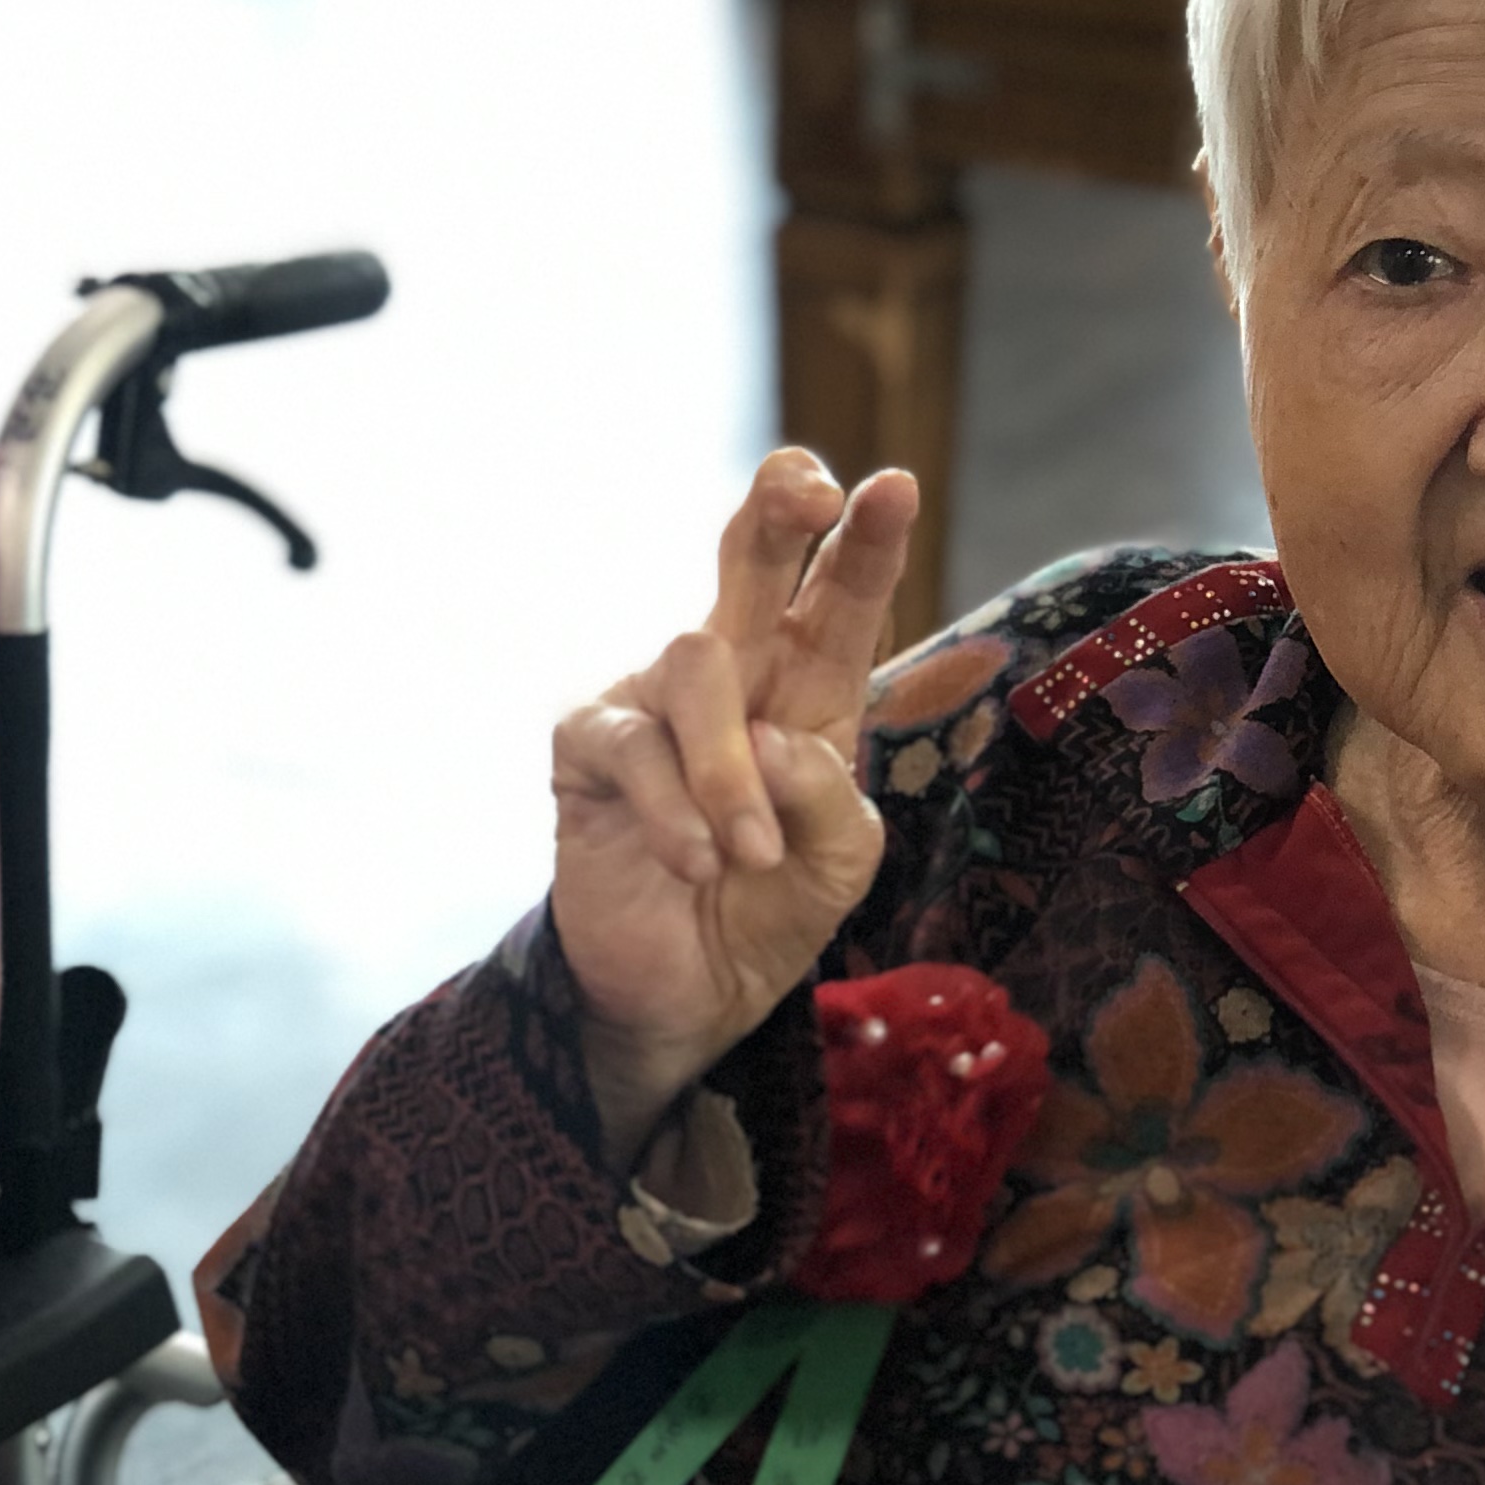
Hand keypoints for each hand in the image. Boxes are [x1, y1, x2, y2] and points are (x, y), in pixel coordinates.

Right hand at [550, 452, 918, 1163]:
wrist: (687, 995)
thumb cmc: (771, 909)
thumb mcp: (840, 860)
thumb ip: (828, 795)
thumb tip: (772, 740)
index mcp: (807, 688)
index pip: (839, 599)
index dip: (865, 543)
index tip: (895, 488)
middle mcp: (731, 675)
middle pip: (751, 565)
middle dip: (777, 515)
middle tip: (809, 491)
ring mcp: (652, 703)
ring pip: (697, 664)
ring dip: (731, 770)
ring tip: (750, 854)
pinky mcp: (588, 748)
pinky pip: (634, 746)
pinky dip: (678, 812)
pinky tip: (697, 864)